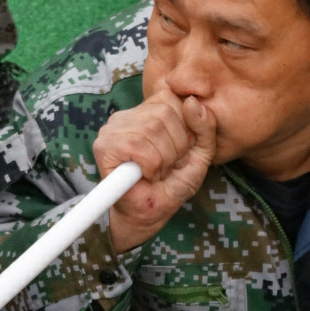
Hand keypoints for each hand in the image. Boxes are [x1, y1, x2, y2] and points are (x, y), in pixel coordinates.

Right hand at [94, 88, 216, 253]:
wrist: (150, 214)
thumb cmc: (172, 184)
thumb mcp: (200, 152)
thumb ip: (205, 126)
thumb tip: (193, 101)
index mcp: (147, 110)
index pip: (171, 97)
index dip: (185, 127)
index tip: (181, 151)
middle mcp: (127, 115)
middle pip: (164, 112)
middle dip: (177, 145)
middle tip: (169, 165)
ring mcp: (112, 128)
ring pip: (152, 128)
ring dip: (164, 158)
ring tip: (158, 171)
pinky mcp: (104, 146)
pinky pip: (138, 145)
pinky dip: (151, 165)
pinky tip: (146, 175)